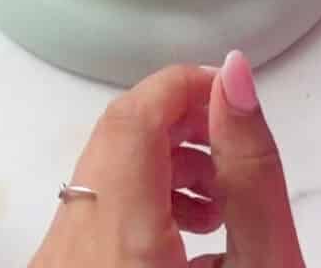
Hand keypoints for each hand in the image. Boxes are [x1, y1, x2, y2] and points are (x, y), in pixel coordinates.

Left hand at [30, 54, 304, 267]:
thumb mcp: (264, 263)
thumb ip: (252, 169)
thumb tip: (235, 72)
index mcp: (117, 233)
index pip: (133, 116)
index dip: (183, 86)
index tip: (229, 90)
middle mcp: (68, 243)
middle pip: (116, 140)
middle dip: (179, 126)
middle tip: (232, 144)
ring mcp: (55, 259)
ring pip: (102, 173)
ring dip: (163, 163)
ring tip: (222, 199)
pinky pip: (91, 210)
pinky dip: (138, 199)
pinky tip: (187, 228)